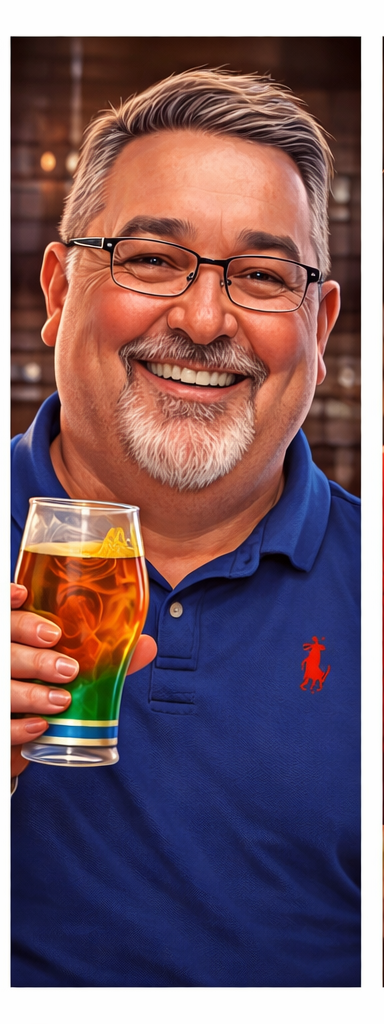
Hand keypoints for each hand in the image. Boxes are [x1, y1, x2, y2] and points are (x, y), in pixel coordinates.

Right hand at [11, 583, 156, 778]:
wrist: (27, 735)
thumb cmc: (50, 690)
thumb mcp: (76, 668)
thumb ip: (105, 656)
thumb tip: (146, 644)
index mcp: (13, 636)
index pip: (6, 613)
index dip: (8, 598)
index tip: (25, 595)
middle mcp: (0, 658)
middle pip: (3, 646)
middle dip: (35, 655)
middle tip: (69, 667)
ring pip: (3, 687)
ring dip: (33, 694)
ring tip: (62, 700)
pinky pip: (1, 726)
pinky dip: (19, 727)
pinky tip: (41, 726)